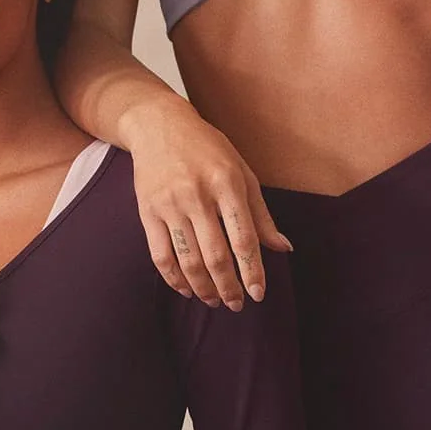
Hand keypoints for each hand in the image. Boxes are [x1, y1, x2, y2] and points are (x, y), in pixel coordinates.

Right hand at [125, 98, 291, 309]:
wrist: (159, 125)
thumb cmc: (208, 149)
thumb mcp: (242, 171)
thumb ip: (261, 213)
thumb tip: (283, 248)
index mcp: (227, 183)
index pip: (243, 238)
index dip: (252, 271)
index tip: (258, 294)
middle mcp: (198, 195)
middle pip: (215, 255)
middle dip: (228, 287)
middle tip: (237, 304)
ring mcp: (170, 204)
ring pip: (188, 260)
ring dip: (203, 288)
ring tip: (214, 301)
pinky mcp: (148, 211)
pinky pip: (160, 255)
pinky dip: (174, 278)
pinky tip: (186, 289)